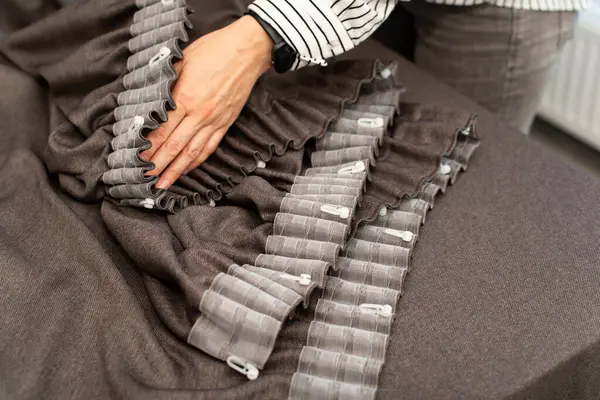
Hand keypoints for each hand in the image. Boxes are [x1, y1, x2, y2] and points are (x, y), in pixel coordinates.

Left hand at [141, 15, 271, 189]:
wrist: (247, 50)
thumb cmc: (213, 50)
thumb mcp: (182, 60)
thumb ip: (166, 82)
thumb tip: (150, 99)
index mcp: (185, 98)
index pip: (161, 131)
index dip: (147, 148)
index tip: (135, 160)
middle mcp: (199, 114)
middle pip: (174, 147)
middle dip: (157, 166)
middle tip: (143, 181)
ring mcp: (214, 121)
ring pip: (192, 153)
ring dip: (176, 171)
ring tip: (163, 185)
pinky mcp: (226, 123)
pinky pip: (209, 147)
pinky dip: (197, 162)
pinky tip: (187, 170)